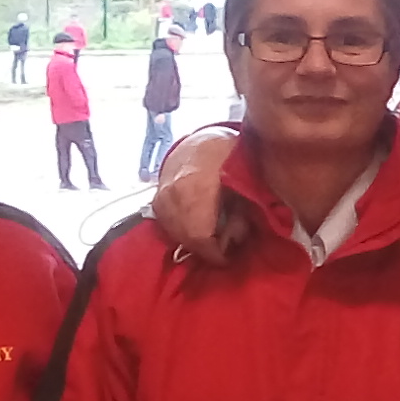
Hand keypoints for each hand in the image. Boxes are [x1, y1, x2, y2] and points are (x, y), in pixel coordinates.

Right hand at [151, 127, 247, 264]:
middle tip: (221, 249)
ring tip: (210, 239)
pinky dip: (181, 232)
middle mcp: (173, 194)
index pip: (199, 235)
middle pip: (186, 238)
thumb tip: (235, 239)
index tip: (227, 258)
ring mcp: (161, 197)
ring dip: (193, 241)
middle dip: (205, 249)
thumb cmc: (227, 158)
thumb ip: (241, 212)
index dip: (214, 253)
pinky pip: (167, 226)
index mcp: (196, 188)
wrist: (200, 142)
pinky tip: (196, 228)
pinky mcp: (156, 200)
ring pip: (175, 234)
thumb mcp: (243, 182)